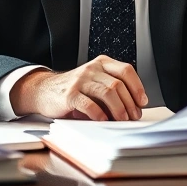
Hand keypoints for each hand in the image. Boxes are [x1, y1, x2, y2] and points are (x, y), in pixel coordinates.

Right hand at [9, 55, 147, 120]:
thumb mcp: (94, 83)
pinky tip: (103, 121)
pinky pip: (89, 105)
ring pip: (107, 93)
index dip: (137, 87)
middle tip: (133, 116)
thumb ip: (111, 89)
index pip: (126, 70)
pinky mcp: (70, 95)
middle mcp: (92, 69)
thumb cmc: (74, 90)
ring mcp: (80, 81)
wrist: (44, 90)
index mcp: (101, 64)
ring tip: (122, 120)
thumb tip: (133, 107)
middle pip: (118, 84)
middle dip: (129, 103)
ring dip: (118, 109)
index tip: (142, 102)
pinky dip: (100, 115)